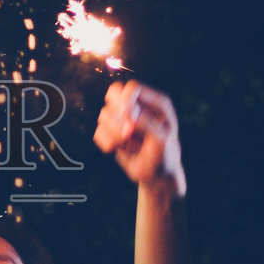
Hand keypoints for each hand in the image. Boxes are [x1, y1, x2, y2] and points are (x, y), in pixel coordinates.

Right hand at [94, 80, 186, 198]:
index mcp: (155, 102)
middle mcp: (138, 106)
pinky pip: (98, 132)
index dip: (125, 102)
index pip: (132, 89)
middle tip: (126, 133)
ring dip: (114, 134)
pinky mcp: (111, 131)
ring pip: (104, 115)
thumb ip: (146, 122)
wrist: (156, 175)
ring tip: (129, 146)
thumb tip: (126, 114)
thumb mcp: (161, 139)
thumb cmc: (164, 155)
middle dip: (116, 116)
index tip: (126, 118)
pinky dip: (106, 143)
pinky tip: (117, 150)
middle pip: (113, 94)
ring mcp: (123, 117)